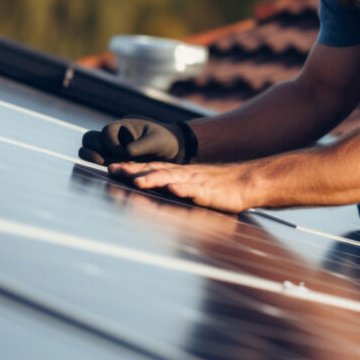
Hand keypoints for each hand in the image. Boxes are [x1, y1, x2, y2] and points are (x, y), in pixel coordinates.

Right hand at [80, 116, 196, 164]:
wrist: (173, 151)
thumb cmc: (167, 141)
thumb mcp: (157, 141)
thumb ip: (140, 146)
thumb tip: (123, 152)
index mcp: (124, 126)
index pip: (106, 132)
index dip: (112, 144)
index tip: (124, 153)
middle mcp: (114, 137)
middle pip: (89, 139)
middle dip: (96, 151)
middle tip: (111, 162)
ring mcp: (111, 149)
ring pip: (88, 151)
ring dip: (95, 160)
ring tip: (111, 168)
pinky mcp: (113, 161)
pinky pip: (98, 163)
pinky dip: (100, 168)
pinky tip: (115, 173)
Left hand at [108, 161, 254, 213]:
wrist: (247, 182)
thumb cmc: (220, 186)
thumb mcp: (193, 183)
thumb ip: (175, 185)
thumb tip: (156, 190)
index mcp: (179, 172)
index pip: (152, 167)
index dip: (131, 167)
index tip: (112, 167)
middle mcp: (184, 174)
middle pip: (156, 170)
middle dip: (135, 170)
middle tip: (115, 170)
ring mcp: (196, 182)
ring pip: (173, 178)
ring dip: (155, 179)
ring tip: (139, 182)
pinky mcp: (210, 192)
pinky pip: (196, 190)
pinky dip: (184, 189)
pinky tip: (174, 189)